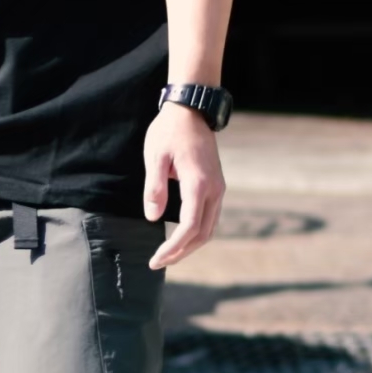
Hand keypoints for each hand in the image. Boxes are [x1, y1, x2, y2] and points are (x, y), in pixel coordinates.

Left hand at [143, 101, 224, 269]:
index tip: (155, 259)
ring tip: (168, 254)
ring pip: (209, 228)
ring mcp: (218, 188)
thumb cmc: (169, 131)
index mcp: (199, 183)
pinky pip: (209, 217)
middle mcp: (214, 189)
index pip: (189, 227)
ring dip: (190, 245)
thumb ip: (154, 187)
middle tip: (158, 262)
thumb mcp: (155, 156)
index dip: (173, 247)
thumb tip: (153, 218)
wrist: (192, 110)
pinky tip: (180, 236)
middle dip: (181, 252)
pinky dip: (196, 232)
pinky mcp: (216, 185)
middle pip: (202, 234)